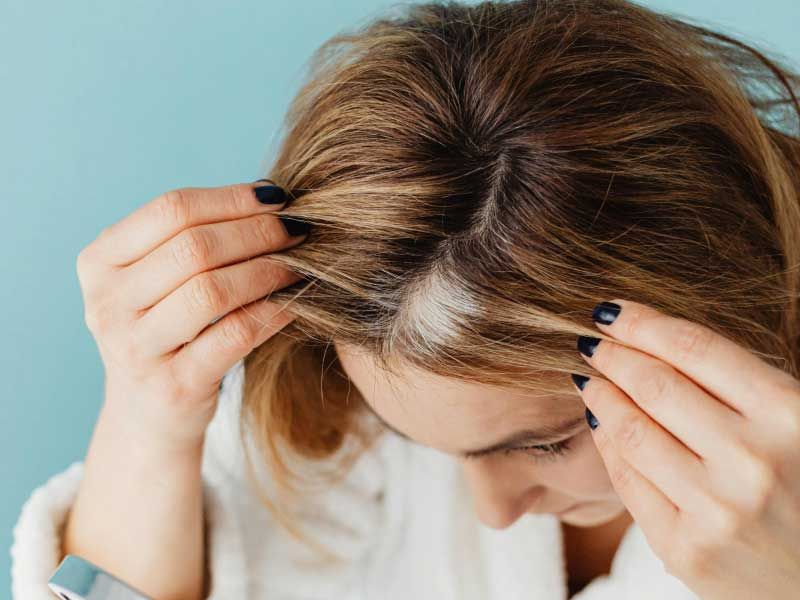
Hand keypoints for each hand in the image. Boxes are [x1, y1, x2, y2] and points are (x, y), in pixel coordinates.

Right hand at [76, 180, 307, 449]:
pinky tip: (295, 302)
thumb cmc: (167, 330)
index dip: (231, 199)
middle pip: (193, 248)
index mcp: (100, 262)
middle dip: (257, 232)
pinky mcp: (173, 386)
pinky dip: (272, 312)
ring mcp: (136, 348)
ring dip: (268, 271)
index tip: (278, 197)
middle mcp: (107, 303)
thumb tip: (270, 195)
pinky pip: (234, 335)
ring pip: (212, 291)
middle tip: (300, 230)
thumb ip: (195, 237)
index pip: (171, 210)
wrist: (148, 414)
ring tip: (301, 263)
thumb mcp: (158, 280)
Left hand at [571, 299, 799, 599]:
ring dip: (601, 396)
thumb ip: (743, 388)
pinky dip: (608, 445)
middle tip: (591, 341)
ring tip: (589, 380)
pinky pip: (629, 482)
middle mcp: (753, 460)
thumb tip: (656, 340)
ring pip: (633, 432)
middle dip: (613, 355)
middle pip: (655, 386)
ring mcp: (717, 510)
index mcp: (791, 416)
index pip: (696, 349)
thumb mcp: (799, 425)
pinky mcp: (687, 550)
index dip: (643, 323)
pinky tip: (601, 425)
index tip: (610, 311)